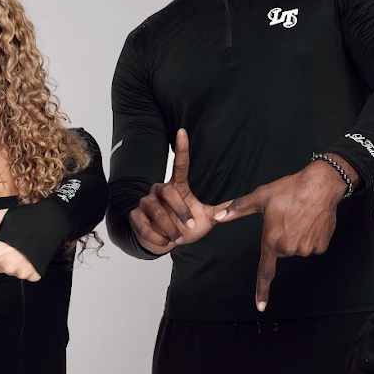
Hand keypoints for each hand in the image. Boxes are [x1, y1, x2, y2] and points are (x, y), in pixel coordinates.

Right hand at [128, 128, 226, 254]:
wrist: (164, 242)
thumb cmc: (184, 226)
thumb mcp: (205, 219)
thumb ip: (219, 211)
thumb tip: (238, 205)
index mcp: (177, 187)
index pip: (179, 164)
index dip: (181, 148)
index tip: (183, 131)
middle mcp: (159, 190)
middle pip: (168, 192)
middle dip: (180, 211)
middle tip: (190, 227)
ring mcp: (146, 202)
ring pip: (156, 211)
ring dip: (169, 228)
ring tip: (177, 238)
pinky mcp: (135, 216)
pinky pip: (142, 224)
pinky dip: (155, 236)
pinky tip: (165, 242)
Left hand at [213, 158, 346, 310]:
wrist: (320, 185)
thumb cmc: (289, 189)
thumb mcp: (260, 197)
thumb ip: (237, 209)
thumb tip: (217, 217)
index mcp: (272, 240)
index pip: (265, 272)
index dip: (262, 290)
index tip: (260, 306)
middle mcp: (289, 248)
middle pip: (282, 250)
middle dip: (281, 238)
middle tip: (286, 218)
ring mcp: (306, 249)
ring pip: (297, 248)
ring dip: (297, 236)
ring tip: (300, 216)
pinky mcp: (321, 246)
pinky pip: (313, 246)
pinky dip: (312, 236)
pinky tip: (311, 221)